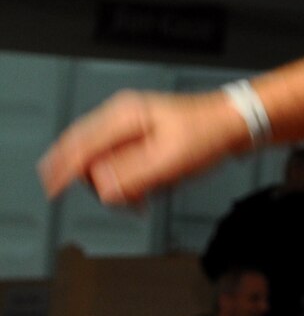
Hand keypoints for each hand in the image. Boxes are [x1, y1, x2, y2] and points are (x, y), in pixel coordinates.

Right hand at [39, 88, 243, 204]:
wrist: (237, 122)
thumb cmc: (210, 132)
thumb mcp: (170, 159)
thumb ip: (131, 175)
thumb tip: (101, 188)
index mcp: (123, 117)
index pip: (78, 146)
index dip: (61, 171)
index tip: (53, 191)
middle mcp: (122, 117)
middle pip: (86, 156)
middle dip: (102, 182)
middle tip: (129, 199)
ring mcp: (131, 126)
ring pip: (104, 162)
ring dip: (121, 183)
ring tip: (149, 192)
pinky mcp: (141, 137)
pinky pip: (122, 163)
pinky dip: (132, 179)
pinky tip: (153, 185)